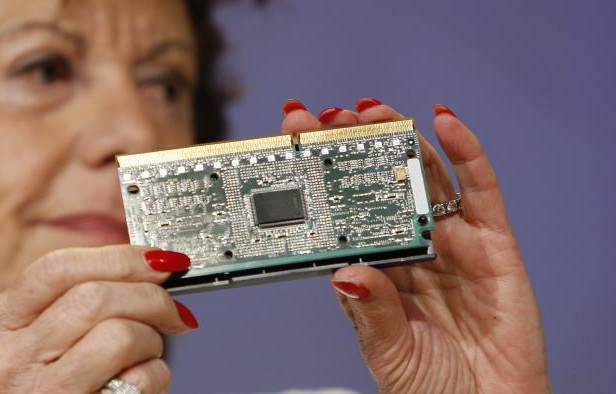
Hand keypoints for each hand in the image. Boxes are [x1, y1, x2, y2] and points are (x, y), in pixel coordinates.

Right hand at [0, 245, 197, 393]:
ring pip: (121, 334)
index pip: (58, 268)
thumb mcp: (44, 342)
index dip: (119, 258)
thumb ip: (79, 300)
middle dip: (151, 298)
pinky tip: (137, 386)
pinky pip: (140, 379)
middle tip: (174, 311)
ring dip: (152, 342)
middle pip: (96, 297)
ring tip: (144, 357)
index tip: (160, 260)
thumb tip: (149, 265)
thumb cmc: (56, 390)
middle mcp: (7, 361)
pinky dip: (155, 377)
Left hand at [281, 99, 550, 392]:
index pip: (346, 212)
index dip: (324, 176)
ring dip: (400, 138)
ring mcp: (454, 242)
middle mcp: (413, 248)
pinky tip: (444, 122)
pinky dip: (466, 153)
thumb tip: (345, 273)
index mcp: (380, 270)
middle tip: (329, 116)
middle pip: (382, 184)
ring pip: (425, 177)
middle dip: (356, 146)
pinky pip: (482, 191)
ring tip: (373, 109)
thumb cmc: (432, 388)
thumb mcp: (387, 351)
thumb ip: (369, 310)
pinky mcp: (494, 245)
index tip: (296, 141)